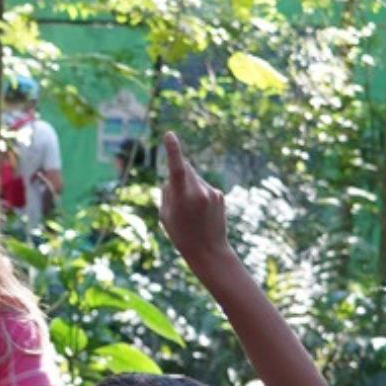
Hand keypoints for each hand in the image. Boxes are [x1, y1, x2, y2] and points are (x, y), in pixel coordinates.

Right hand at [159, 132, 230, 267]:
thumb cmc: (181, 235)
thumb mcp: (165, 215)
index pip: (176, 169)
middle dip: (177, 174)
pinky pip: (203, 187)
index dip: (172, 150)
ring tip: (190, 211)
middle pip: (185, 169)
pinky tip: (200, 212)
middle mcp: (200, 191)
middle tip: (176, 199)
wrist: (209, 251)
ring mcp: (212, 192)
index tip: (169, 135)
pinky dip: (198, 194)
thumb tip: (173, 176)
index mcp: (184, 197)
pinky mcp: (220, 194)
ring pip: (194, 178)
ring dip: (188, 186)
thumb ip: (168, 192)